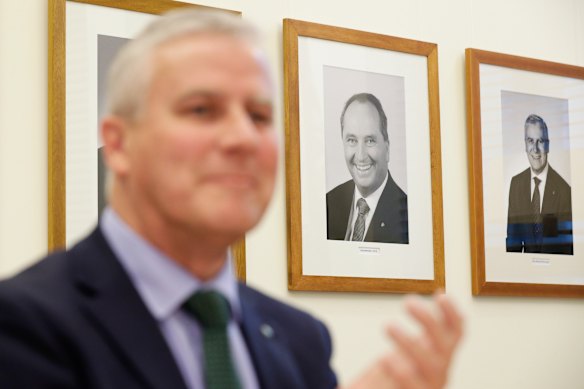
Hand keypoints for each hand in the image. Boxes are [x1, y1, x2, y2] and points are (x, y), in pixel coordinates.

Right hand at [347, 292, 463, 388]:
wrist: (409, 383)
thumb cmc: (388, 386)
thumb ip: (360, 387)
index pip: (415, 387)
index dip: (404, 374)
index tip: (384, 358)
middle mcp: (434, 379)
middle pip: (431, 364)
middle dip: (409, 343)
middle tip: (388, 326)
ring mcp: (443, 361)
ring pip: (445, 343)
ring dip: (428, 320)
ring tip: (408, 301)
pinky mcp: (446, 344)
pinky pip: (456, 329)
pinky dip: (451, 313)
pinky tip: (440, 296)